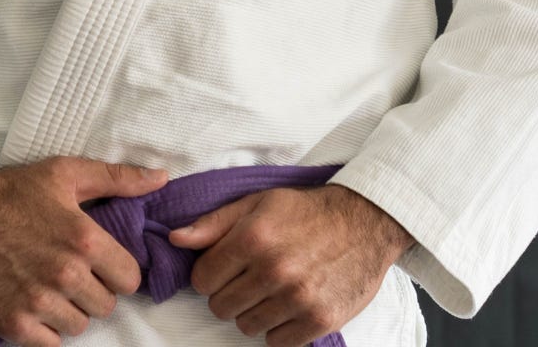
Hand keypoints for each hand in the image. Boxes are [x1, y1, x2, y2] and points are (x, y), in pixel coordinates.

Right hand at [0, 156, 168, 346]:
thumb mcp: (64, 173)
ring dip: (68, 309)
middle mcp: (65, 274)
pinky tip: (30, 300)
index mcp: (83, 239)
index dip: (115, 269)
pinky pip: (52, 344)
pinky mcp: (15, 325)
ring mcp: (40, 303)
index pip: (130, 278)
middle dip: (91, 289)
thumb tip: (161, 178)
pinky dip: (44, 328)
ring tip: (46, 283)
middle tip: (66, 269)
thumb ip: (117, 178)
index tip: (96, 260)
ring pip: (80, 325)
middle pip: (107, 305)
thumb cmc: (10, 191)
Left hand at [167, 183, 414, 345]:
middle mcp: (273, 271)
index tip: (220, 269)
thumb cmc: (303, 211)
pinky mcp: (321, 321)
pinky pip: (278, 342)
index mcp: (252, 238)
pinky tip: (286, 305)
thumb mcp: (255, 203)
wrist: (362, 223)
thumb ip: (213, 223)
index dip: (207, 275)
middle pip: (221, 306)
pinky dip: (277, 328)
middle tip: (245, 279)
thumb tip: (175, 239)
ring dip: (251, 312)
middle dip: (226, 294)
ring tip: (268, 290)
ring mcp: (298, 299)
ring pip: (247, 326)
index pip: (203, 279)